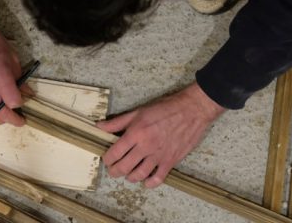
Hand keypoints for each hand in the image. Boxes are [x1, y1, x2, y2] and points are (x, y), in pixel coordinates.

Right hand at [0, 8, 25, 125]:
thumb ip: (19, 77)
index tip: (24, 97)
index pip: (14, 101)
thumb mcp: (12, 56)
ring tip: (5, 118)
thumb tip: (26, 91)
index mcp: (1, 77)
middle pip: (2, 113)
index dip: (21, 101)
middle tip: (20, 119)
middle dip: (13, 119)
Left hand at [96, 82, 224, 187]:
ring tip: (127, 175)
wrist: (191, 110)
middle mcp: (146, 146)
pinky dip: (149, 183)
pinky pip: (158, 178)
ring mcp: (159, 156)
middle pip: (124, 167)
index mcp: (136, 133)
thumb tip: (99, 126)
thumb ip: (118, 122)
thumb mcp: (138, 112)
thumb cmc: (164, 108)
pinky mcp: (171, 161)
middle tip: (112, 170)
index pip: (115, 152)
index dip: (107, 159)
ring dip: (129, 177)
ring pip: (139, 175)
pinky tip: (145, 182)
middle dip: (114, 171)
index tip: (106, 159)